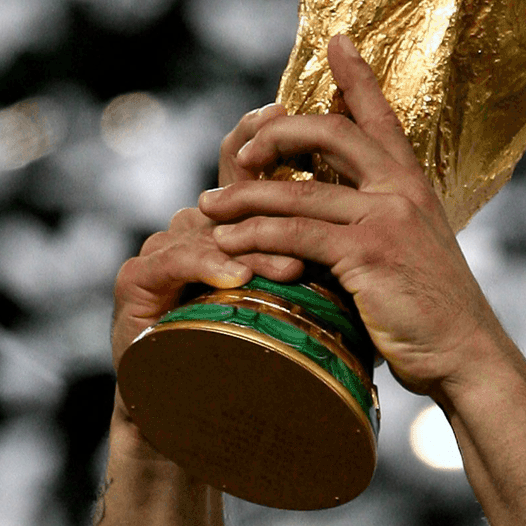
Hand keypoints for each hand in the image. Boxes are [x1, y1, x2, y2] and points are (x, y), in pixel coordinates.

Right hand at [111, 107, 306, 432]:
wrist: (190, 416)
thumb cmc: (252, 359)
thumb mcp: (300, 305)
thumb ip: (325, 263)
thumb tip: (389, 238)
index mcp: (235, 225)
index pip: (251, 167)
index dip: (268, 135)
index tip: (293, 108)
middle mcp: (197, 227)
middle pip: (228, 187)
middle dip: (262, 177)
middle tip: (299, 178)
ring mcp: (163, 250)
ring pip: (210, 229)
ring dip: (254, 244)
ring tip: (292, 266)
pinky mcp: (137, 283)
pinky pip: (173, 263)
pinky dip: (206, 267)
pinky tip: (233, 278)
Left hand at [195, 36, 513, 399]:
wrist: (466, 353)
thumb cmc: (434, 313)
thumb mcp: (413, 252)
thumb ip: (380, 224)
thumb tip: (340, 220)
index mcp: (413, 183)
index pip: (381, 116)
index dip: (356, 76)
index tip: (335, 41)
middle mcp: (401, 189)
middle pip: (329, 133)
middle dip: (276, 135)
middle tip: (242, 153)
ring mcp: (386, 218)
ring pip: (298, 192)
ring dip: (244, 199)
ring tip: (208, 209)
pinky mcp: (368, 253)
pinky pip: (296, 234)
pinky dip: (255, 238)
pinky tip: (228, 245)